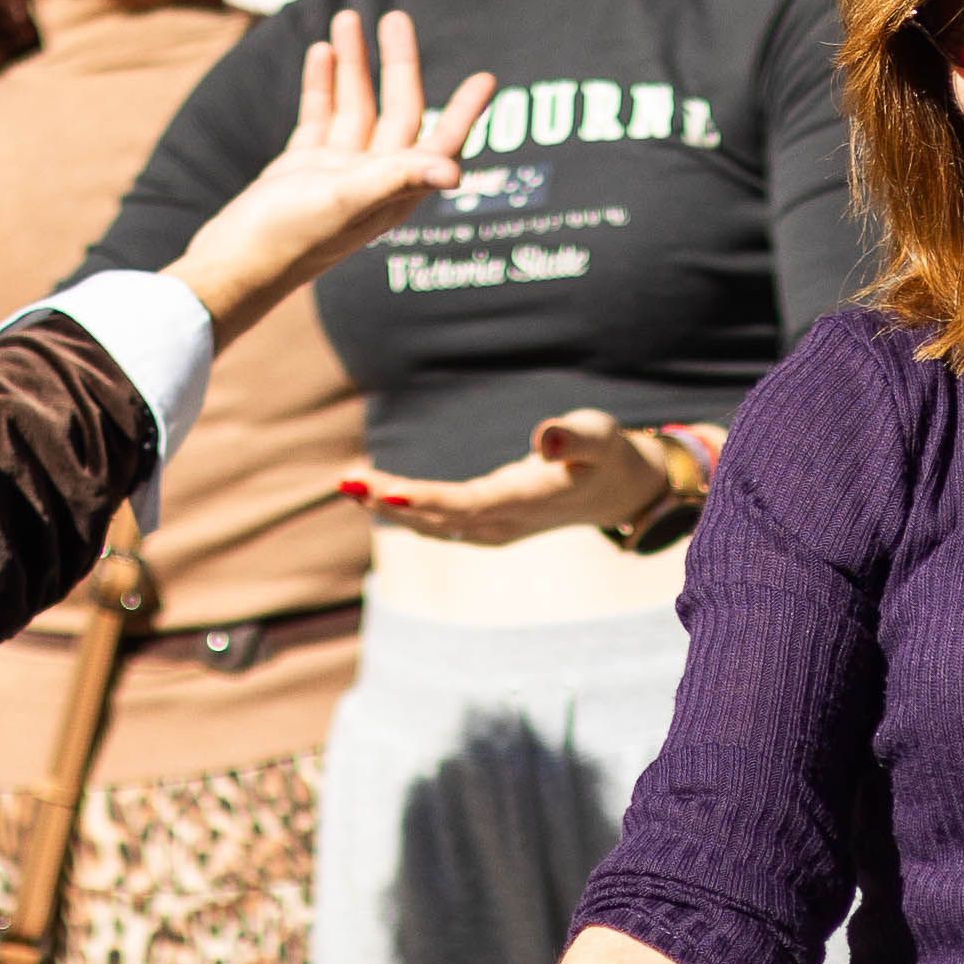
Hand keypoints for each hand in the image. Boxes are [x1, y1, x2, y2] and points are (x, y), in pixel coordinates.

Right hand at [158, 9, 496, 340]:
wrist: (232, 265)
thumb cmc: (290, 238)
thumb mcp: (344, 201)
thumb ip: (397, 178)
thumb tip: (454, 171)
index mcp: (394, 191)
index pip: (440, 143)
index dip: (464, 111)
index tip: (486, 77)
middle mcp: (373, 180)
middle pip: (397, 111)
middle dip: (397, 64)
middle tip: (396, 18)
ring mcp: (337, 172)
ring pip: (354, 105)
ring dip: (353, 64)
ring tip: (346, 18)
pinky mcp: (302, 167)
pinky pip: (319, 116)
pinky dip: (322, 84)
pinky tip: (321, 51)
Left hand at [345, 407, 667, 546]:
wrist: (618, 490)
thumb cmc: (607, 453)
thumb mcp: (600, 435)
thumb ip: (574, 437)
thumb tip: (542, 439)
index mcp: (529, 499)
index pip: (468, 503)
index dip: (425, 500)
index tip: (384, 490)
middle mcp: (506, 521)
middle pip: (438, 517)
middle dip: (389, 499)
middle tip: (345, 481)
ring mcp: (495, 528)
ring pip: (432, 524)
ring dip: (387, 507)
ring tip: (346, 485)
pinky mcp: (488, 524)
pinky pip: (437, 524)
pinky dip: (403, 510)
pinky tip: (373, 497)